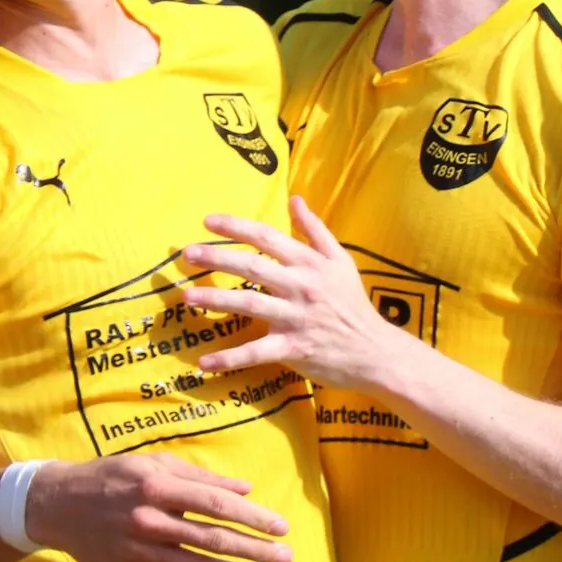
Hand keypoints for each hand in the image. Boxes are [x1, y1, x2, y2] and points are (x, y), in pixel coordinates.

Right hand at [27, 452, 292, 561]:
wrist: (58, 504)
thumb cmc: (113, 476)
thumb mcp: (154, 462)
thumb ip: (199, 476)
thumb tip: (244, 488)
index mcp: (158, 486)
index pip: (216, 504)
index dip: (252, 517)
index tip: (281, 527)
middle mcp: (149, 519)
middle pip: (212, 539)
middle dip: (254, 549)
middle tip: (285, 557)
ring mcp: (137, 549)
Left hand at [181, 194, 407, 393]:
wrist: (375, 350)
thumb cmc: (353, 304)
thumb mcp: (341, 260)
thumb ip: (315, 229)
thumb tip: (295, 199)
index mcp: (309, 263)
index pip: (267, 238)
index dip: (236, 227)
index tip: (207, 221)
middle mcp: (301, 286)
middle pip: (252, 267)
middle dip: (217, 257)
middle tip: (187, 253)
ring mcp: (296, 318)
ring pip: (250, 304)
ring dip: (216, 299)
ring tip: (186, 297)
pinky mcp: (294, 348)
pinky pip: (257, 352)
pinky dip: (230, 358)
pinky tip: (206, 362)